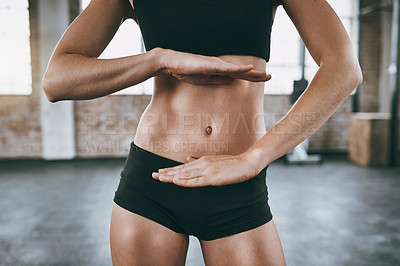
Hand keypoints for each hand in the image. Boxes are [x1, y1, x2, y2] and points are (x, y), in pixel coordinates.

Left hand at [151, 153, 259, 186]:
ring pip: (185, 175)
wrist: (246, 162)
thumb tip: (187, 158)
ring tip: (160, 178)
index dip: (170, 170)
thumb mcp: (214, 160)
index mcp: (202, 161)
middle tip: (153, 175)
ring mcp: (206, 170)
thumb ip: (200, 160)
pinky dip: (185, 181)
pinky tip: (176, 181)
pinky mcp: (212, 178)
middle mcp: (202, 164)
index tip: (159, 172)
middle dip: (166, 173)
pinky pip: (196, 181)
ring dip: (172, 177)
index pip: (183, 167)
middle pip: (181, 170)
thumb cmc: (232, 163)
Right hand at [156, 48, 271, 84]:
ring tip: (264, 75)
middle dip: (256, 75)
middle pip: (242, 71)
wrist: (172, 63)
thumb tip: (232, 82)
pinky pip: (226, 68)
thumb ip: (219, 80)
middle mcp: (220, 66)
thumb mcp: (206, 79)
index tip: (263, 79)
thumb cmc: (187, 70)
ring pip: (237, 69)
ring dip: (251, 72)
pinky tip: (247, 69)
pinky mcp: (210, 65)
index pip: (239, 74)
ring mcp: (216, 64)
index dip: (252, 77)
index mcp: (220, 70)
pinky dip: (238, 69)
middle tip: (270, 77)